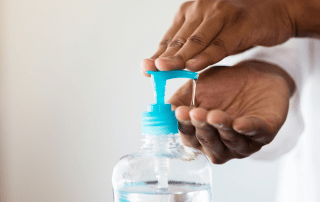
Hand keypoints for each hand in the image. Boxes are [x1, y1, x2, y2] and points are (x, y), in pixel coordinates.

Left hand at [141, 0, 297, 75]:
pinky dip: (205, 56)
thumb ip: (190, 47)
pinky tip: (193, 67)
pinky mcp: (239, 23)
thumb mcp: (209, 34)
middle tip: (150, 70)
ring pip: (196, 41)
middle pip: (180, 39)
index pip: (170, 37)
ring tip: (164, 69)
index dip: (158, 54)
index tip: (146, 69)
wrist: (273, 10)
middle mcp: (202, 8)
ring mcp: (221, 14)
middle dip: (163, 57)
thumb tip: (167, 65)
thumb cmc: (237, 25)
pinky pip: (219, 44)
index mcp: (191, 11)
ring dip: (179, 57)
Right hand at [168, 60, 294, 163]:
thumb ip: (181, 99)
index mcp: (203, 135)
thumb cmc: (222, 85)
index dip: (185, 126)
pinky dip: (247, 129)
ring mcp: (243, 141)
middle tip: (196, 113)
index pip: (190, 137)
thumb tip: (166, 109)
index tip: (180, 112)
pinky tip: (239, 124)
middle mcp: (222, 143)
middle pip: (208, 143)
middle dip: (202, 128)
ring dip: (221, 129)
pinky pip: (256, 133)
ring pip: (231, 141)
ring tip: (214, 115)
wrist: (254, 74)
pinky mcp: (265, 132)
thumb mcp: (197, 89)